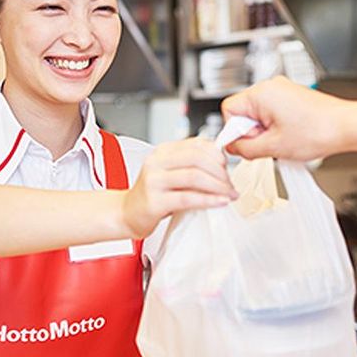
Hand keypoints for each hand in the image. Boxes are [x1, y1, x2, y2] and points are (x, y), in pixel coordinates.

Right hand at [122, 138, 237, 238]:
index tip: (227, 166)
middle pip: (197, 158)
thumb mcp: (170, 172)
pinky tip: (220, 202)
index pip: (196, 144)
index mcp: (163, 151)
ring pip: (194, 176)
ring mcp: (154, 181)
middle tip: (230, 184)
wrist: (126, 213)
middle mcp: (157, 162)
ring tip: (228, 194)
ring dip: (218, 186)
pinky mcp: (155, 201)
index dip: (217, 154)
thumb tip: (222, 163)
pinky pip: (188, 198)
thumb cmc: (152, 194)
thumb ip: (190, 165)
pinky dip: (209, 200)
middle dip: (220, 171)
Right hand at [221, 76, 356, 159]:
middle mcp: (270, 87)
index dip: (234, 131)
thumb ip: (244, 149)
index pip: (228, 110)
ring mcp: (282, 90)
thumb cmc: (319, 131)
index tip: (246, 144)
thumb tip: (232, 148)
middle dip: (251, 132)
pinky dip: (275, 126)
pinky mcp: (291, 97)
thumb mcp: (273, 147)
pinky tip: (289, 136)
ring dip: (264, 131)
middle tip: (268, 144)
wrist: (349, 126)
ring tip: (282, 140)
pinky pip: (270, 112)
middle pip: (242, 112)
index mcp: (261, 94)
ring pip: (257, 114)